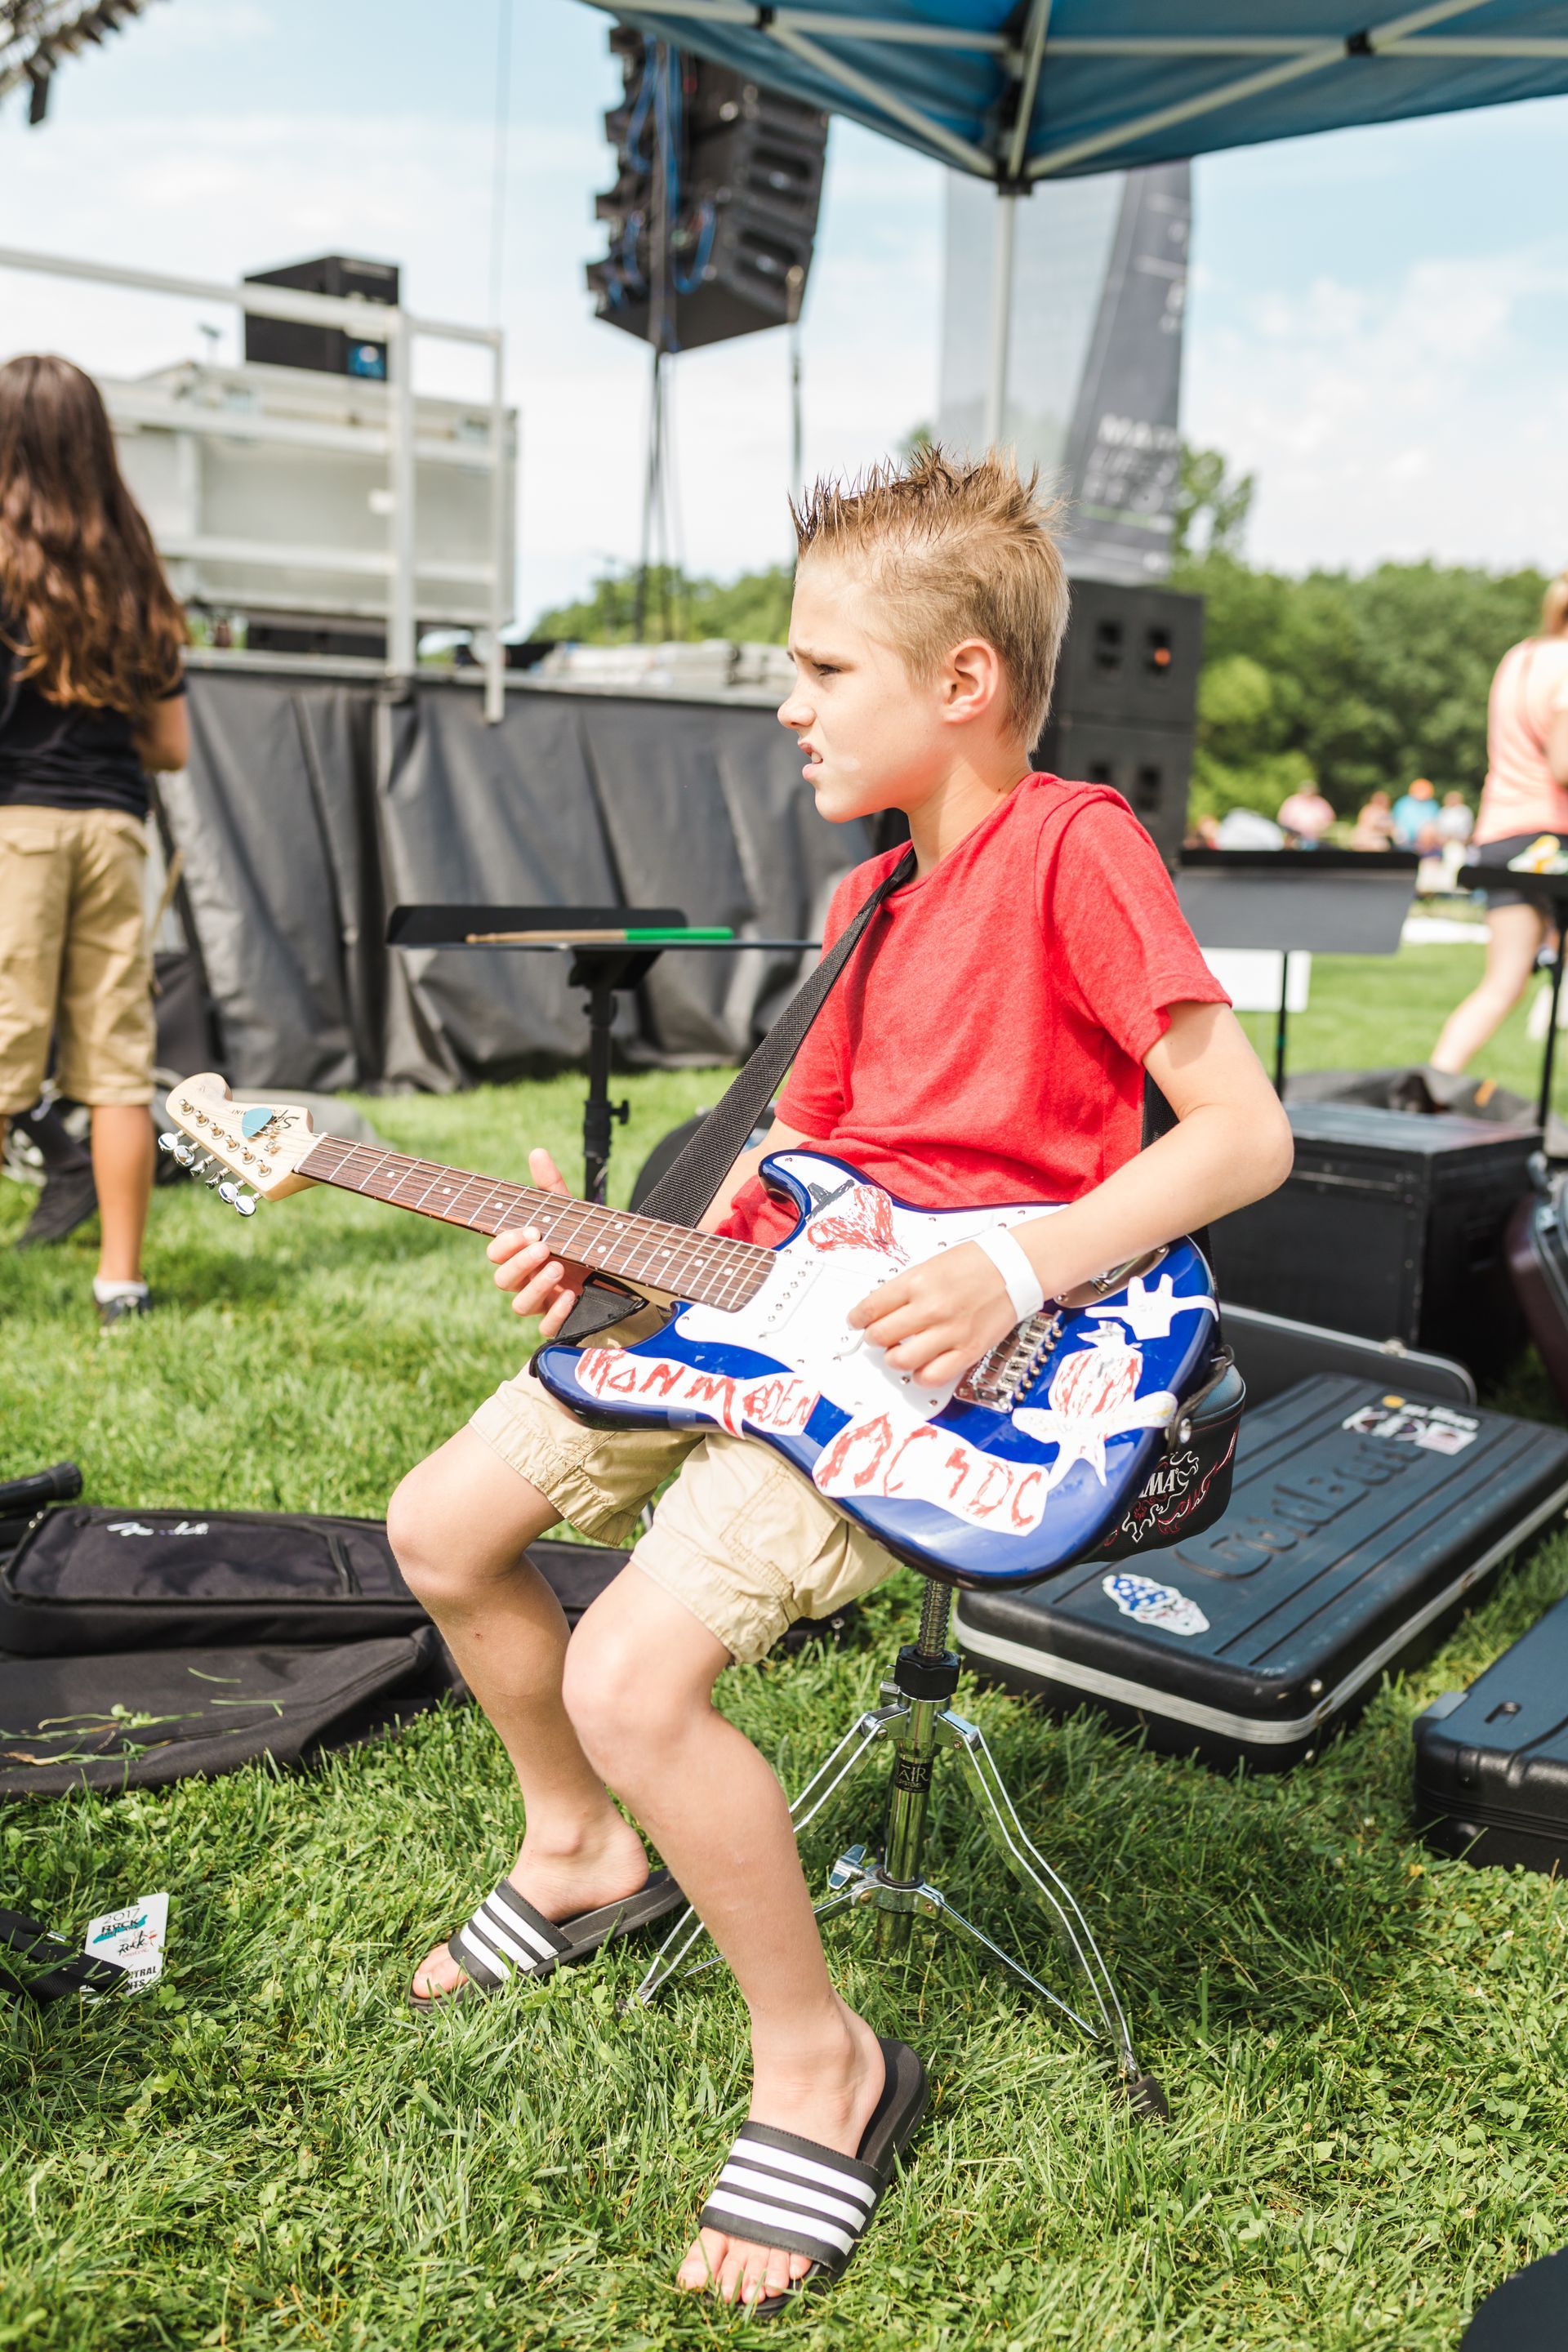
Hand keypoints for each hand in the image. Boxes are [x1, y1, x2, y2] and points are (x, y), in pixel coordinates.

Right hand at [487, 1148, 587, 1337]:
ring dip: (535, 1285)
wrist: (616, 1268)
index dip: (507, 1243)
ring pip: (520, 1305)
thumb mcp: (569, 1212)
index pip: (496, 1253)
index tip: (531, 1230)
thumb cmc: (582, 1238)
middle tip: (544, 1246)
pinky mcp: (562, 1320)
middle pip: (502, 1279)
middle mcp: (527, 1280)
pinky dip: (556, 1313)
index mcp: (521, 1255)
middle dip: (520, 1262)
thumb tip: (538, 1152)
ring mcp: (543, 1302)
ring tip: (558, 1266)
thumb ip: (551, 1185)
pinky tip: (572, 1296)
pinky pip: (547, 1328)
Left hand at [849, 1241, 1023, 1388]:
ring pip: (901, 1360)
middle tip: (877, 1336)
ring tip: (898, 1352)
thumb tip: (880, 1308)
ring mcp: (949, 1331)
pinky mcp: (967, 1350)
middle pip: (881, 1335)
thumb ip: (906, 1287)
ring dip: (893, 1358)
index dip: (857, 1318)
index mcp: (918, 1281)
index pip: (871, 1307)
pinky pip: (933, 1376)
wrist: (1016, 1266)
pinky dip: (920, 1376)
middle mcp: (931, 1307)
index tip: (856, 1321)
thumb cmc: (978, 1262)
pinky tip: (920, 1368)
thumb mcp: (932, 1264)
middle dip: (873, 1337)